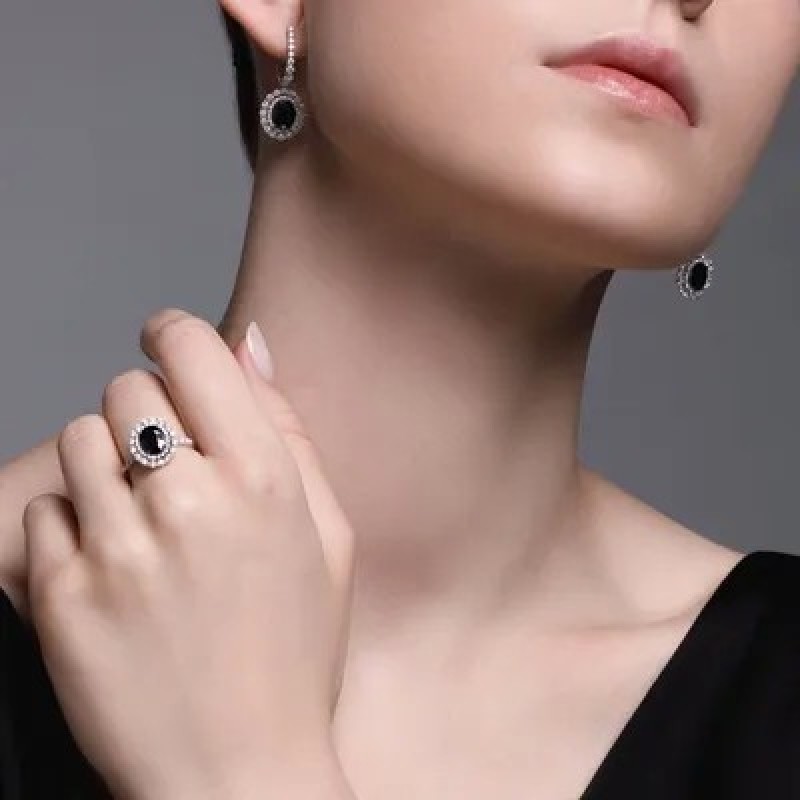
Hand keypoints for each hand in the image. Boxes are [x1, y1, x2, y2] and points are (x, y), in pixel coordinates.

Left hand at [21, 309, 355, 799]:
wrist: (238, 772)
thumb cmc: (294, 651)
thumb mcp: (329, 533)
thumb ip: (290, 427)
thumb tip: (250, 342)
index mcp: (265, 478)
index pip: (191, 348)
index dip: (173, 336)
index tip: (165, 347)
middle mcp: (191, 501)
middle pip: (128, 390)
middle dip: (146, 416)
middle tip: (169, 469)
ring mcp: (121, 549)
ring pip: (77, 442)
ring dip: (105, 468)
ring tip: (140, 524)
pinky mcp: (62, 597)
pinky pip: (42, 512)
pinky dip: (71, 530)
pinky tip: (112, 571)